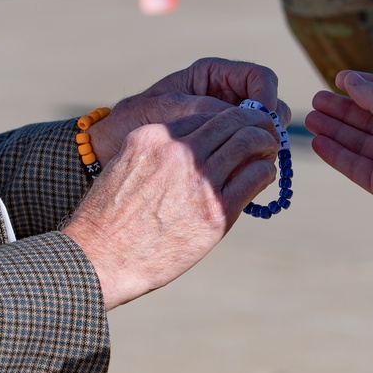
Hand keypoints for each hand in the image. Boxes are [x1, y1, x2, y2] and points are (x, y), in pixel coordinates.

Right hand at [62, 106, 279, 309]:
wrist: (102, 259)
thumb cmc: (109, 219)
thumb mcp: (125, 167)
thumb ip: (156, 153)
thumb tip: (190, 148)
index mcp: (154, 137)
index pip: (205, 114)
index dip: (226, 119)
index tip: (237, 126)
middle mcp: (178, 152)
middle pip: (232, 120)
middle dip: (254, 121)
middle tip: (265, 130)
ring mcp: (199, 180)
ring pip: (249, 142)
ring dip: (265, 142)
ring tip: (270, 149)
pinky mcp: (216, 211)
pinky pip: (255, 176)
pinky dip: (264, 171)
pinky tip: (263, 175)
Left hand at [89, 58, 290, 163]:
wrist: (109, 150)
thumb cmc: (131, 121)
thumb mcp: (162, 109)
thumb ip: (201, 109)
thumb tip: (240, 114)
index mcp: (213, 75)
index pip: (261, 78)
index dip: (268, 98)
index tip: (264, 123)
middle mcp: (225, 95)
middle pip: (270, 105)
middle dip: (271, 126)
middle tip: (266, 149)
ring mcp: (227, 123)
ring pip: (264, 132)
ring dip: (263, 146)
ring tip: (248, 165)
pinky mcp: (223, 149)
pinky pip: (248, 153)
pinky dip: (248, 163)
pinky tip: (234, 176)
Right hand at [306, 71, 372, 227]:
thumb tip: (350, 79)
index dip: (364, 86)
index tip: (339, 79)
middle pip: (369, 119)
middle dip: (342, 109)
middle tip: (316, 100)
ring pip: (358, 142)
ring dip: (334, 130)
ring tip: (310, 118)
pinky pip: (355, 166)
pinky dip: (336, 154)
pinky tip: (318, 142)